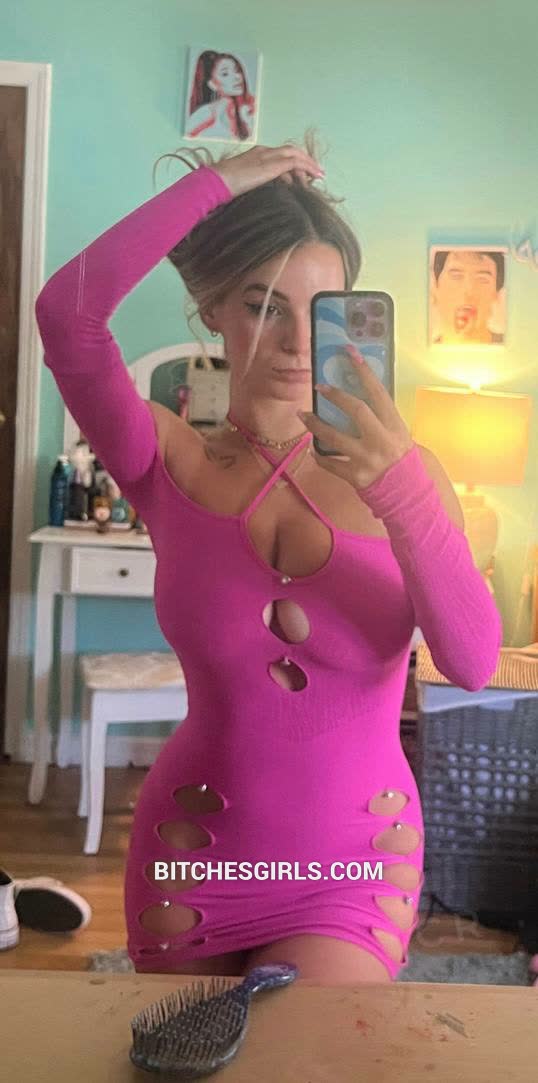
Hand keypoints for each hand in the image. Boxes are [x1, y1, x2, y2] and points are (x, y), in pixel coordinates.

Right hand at [211, 143, 324, 198]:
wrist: (216, 182)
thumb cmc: (222, 187)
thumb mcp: (240, 185)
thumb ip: (252, 185)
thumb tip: (261, 194)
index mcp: (254, 154)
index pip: (278, 154)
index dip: (292, 162)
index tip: (300, 173)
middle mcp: (263, 151)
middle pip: (290, 151)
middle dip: (304, 160)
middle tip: (316, 171)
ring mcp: (267, 156)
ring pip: (295, 154)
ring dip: (309, 164)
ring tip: (319, 175)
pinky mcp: (272, 165)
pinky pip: (295, 162)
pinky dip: (307, 167)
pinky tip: (315, 176)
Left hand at [299, 345, 414, 490]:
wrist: (407, 493)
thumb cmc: (400, 458)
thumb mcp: (397, 434)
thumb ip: (380, 417)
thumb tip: (354, 394)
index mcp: (395, 426)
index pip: (378, 393)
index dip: (364, 371)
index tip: (349, 352)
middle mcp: (382, 440)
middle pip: (356, 410)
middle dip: (335, 396)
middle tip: (318, 386)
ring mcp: (367, 459)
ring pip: (335, 437)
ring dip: (315, 425)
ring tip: (303, 415)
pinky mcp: (355, 476)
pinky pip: (330, 463)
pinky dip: (319, 455)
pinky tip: (313, 448)